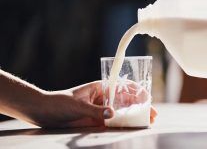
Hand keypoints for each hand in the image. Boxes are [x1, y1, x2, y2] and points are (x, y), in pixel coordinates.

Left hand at [36, 81, 156, 127]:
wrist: (45, 113)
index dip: (136, 91)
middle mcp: (104, 98)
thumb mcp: (78, 104)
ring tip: (148, 122)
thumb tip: (112, 114)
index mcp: (100, 88)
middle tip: (152, 113)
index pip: (122, 86)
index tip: (147, 97)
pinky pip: (114, 123)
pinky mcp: (98, 121)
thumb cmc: (60, 102)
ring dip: (135, 117)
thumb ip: (95, 110)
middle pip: (126, 101)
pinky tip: (133, 127)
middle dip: (140, 106)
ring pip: (122, 113)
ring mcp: (101, 110)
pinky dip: (124, 125)